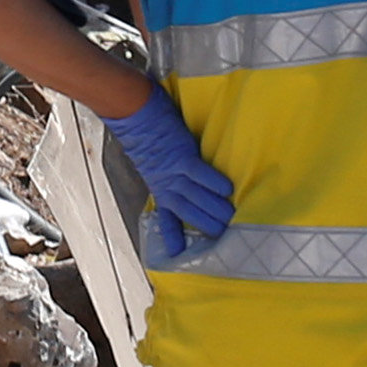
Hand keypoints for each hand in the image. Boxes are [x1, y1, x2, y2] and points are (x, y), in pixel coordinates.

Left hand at [112, 88, 233, 259]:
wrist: (132, 112)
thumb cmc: (143, 131)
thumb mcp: (152, 160)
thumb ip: (165, 173)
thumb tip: (182, 180)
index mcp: (158, 188)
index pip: (167, 219)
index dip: (174, 238)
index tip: (179, 254)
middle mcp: (165, 185)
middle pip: (189, 213)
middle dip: (209, 226)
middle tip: (229, 236)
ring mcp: (172, 172)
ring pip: (197, 198)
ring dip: (217, 209)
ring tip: (234, 218)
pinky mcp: (180, 155)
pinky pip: (199, 174)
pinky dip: (213, 182)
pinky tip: (227, 190)